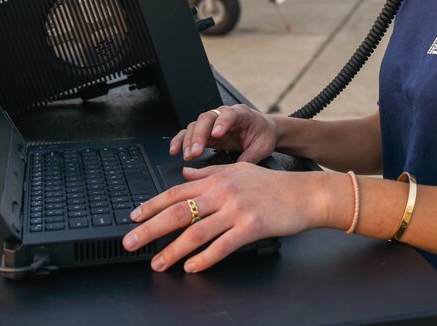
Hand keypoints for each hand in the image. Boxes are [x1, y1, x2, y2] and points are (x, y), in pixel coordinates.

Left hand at [122, 163, 322, 272]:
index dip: (151, 205)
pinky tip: (192, 267)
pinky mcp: (251, 227)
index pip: (175, 192)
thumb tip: (184, 174)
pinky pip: (223, 246)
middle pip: (178, 212)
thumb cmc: (274, 184)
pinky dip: (205, 258)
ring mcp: (236, 210)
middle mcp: (222, 193)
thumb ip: (209, 173)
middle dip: (150, 229)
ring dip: (173, 250)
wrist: (305, 194)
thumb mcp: (239, 170)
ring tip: (157, 263)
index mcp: (217, 180)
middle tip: (130, 242)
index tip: (133, 217)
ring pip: (196, 232)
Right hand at [170, 104, 278, 163]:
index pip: (229, 114)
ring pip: (195, 125)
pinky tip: (174, 150)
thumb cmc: (263, 135)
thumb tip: (237, 170)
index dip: (222, 123)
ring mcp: (213, 122)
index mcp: (241, 114)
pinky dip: (180, 140)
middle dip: (199, 135)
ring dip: (189, 140)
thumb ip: (250, 156)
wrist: (263, 130)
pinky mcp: (206, 131)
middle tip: (195, 152)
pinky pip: (189, 133)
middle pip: (207, 118)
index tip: (216, 134)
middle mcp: (223, 114)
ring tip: (187, 156)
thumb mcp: (262, 147)